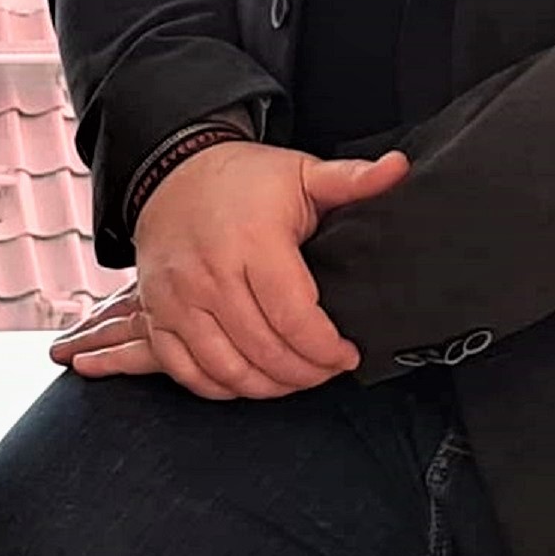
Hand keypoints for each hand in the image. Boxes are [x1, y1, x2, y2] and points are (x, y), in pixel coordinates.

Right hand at [79, 143, 407, 400]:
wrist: (173, 171)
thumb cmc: (244, 180)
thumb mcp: (301, 173)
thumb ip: (351, 179)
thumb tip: (398, 168)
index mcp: (254, 242)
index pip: (296, 320)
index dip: (328, 350)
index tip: (347, 354)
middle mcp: (210, 274)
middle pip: (265, 351)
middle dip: (306, 373)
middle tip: (326, 369)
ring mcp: (178, 298)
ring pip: (227, 369)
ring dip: (268, 386)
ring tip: (294, 377)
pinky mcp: (156, 313)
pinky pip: (186, 371)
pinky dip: (221, 386)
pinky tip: (248, 378)